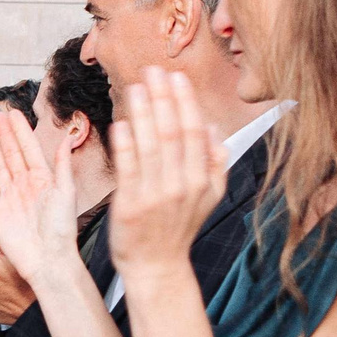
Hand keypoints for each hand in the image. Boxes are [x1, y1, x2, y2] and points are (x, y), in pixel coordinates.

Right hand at [0, 112, 77, 286]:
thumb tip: (66, 139)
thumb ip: (63, 166)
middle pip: (9, 155)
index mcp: (43, 179)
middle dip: (2, 136)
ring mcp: (9, 197)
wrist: (47, 260)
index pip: (28, 149)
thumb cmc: (61, 230)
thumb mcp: (66, 194)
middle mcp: (24, 185)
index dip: (20, 131)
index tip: (11, 113)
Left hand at [108, 69, 226, 277]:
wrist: (157, 266)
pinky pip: (128, 169)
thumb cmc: (178, 227)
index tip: (175, 77)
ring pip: (151, 147)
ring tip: (135, 87)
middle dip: (163, 99)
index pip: (195, 132)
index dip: (185, 102)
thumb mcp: (209, 197)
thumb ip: (216, 163)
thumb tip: (214, 128)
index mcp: (203, 179)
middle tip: (152, 70)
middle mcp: (182, 185)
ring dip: (143, 114)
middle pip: (173, 133)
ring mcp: (157, 196)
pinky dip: (125, 145)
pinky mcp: (131, 206)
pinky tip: (120, 122)